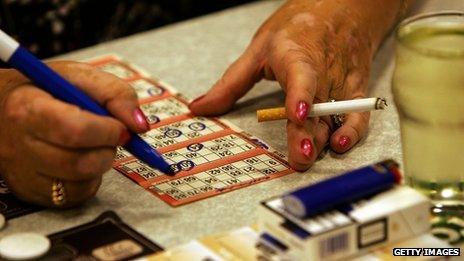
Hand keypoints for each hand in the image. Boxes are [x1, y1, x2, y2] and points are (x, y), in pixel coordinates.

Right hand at [0, 61, 148, 207]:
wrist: (2, 109)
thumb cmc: (44, 91)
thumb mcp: (78, 77)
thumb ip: (115, 93)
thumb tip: (139, 125)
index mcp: (27, 109)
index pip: (74, 130)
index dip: (106, 131)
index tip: (119, 126)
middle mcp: (19, 146)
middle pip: (78, 163)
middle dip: (107, 149)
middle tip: (109, 135)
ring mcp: (23, 173)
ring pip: (79, 183)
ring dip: (100, 164)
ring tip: (94, 145)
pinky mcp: (30, 192)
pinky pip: (73, 197)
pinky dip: (89, 180)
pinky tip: (83, 160)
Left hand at [189, 0, 400, 170]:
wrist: (344, 7)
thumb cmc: (299, 25)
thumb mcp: (258, 49)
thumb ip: (230, 83)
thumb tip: (199, 108)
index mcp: (296, 54)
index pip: (302, 76)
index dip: (301, 96)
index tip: (297, 115)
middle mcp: (323, 70)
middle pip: (317, 107)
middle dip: (309, 134)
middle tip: (300, 158)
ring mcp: (341, 80)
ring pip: (334, 116)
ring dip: (324, 139)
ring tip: (309, 158)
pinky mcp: (355, 89)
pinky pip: (358, 114)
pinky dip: (353, 130)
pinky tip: (340, 144)